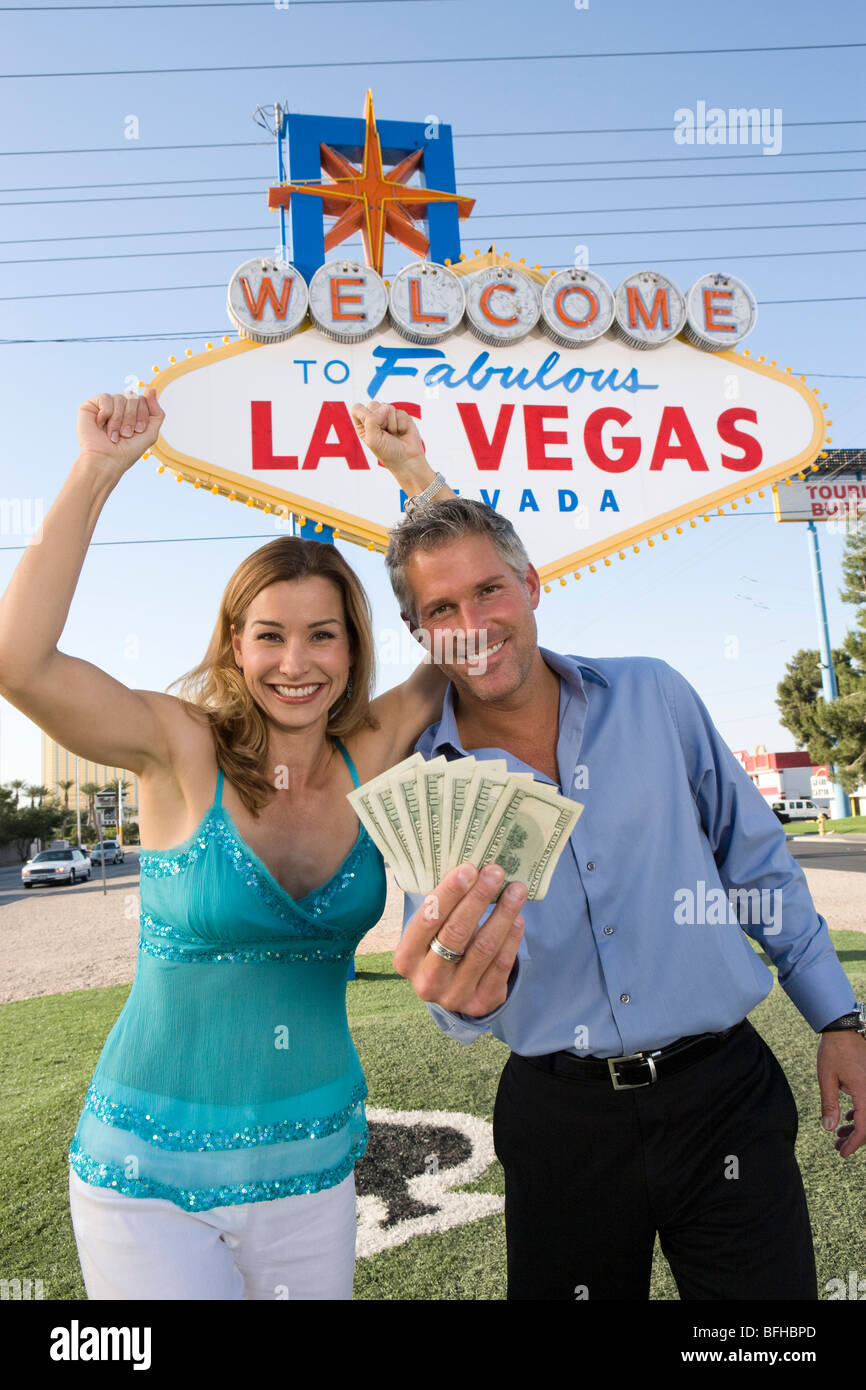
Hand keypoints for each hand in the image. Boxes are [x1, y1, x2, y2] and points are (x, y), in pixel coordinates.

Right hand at [77, 388, 163, 477]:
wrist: (107, 460)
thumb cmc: (128, 450)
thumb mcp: (151, 433)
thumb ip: (157, 412)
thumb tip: (152, 389)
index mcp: (132, 412)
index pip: (142, 400)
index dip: (143, 415)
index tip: (138, 431)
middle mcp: (119, 407)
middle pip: (133, 396)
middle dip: (132, 417)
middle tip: (126, 434)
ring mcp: (105, 406)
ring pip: (120, 398)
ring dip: (119, 420)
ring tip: (113, 435)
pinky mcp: (91, 406)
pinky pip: (106, 398)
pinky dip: (107, 414)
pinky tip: (101, 425)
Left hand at [350, 400, 427, 478]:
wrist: (408, 459)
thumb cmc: (388, 453)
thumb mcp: (372, 439)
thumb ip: (371, 420)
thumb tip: (384, 407)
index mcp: (363, 425)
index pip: (357, 408)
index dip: (365, 415)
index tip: (372, 427)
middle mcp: (374, 419)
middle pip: (373, 404)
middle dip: (380, 419)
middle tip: (385, 433)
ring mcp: (388, 416)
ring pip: (387, 407)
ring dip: (392, 424)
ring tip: (394, 434)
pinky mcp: (400, 415)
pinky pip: (400, 412)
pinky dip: (401, 424)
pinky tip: (402, 432)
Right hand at [393, 862, 526, 1016]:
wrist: (452, 991)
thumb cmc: (438, 947)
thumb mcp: (429, 934)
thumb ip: (441, 909)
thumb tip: (473, 870)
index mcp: (406, 958)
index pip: (428, 920)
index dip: (450, 893)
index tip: (470, 869)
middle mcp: (427, 981)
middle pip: (457, 933)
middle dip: (478, 898)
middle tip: (496, 872)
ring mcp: (455, 996)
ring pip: (484, 948)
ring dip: (503, 914)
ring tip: (516, 890)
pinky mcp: (481, 1003)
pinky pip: (501, 965)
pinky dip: (512, 937)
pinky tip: (518, 917)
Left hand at [817, 1030, 865, 1156]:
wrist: (844, 1028)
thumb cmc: (834, 1051)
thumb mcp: (827, 1078)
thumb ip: (829, 1104)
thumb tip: (829, 1129)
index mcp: (865, 1092)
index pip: (864, 1127)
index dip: (854, 1144)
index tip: (842, 1153)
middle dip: (855, 1139)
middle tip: (838, 1147)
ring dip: (856, 1127)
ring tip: (839, 1135)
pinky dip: (860, 1114)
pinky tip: (846, 1118)